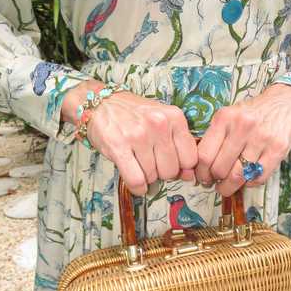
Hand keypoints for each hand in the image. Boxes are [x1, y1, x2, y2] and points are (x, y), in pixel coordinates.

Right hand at [61, 80, 197, 195]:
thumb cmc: (134, 114)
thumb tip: (189, 177)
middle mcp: (159, 124)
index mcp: (175, 117)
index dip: (181, 167)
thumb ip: (179, 145)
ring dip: (146, 177)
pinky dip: (137, 188)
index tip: (170, 163)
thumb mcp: (163, 120)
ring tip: (139, 164)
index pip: (190, 158)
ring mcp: (139, 135)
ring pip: (152, 177)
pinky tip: (136, 184)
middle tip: (151, 163)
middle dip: (162, 173)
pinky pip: (136, 180)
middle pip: (171, 171)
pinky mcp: (119, 146)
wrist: (100, 103)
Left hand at [195, 84, 290, 196]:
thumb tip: (201, 168)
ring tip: (227, 186)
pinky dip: (249, 183)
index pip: (205, 155)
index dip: (201, 172)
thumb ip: (214, 138)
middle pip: (220, 168)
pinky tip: (246, 179)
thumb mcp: (227, 117)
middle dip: (215, 181)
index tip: (203, 177)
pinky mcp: (278, 149)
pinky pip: (258, 178)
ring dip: (230, 187)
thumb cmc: (250, 114)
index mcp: (225, 118)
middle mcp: (242, 127)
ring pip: (238, 176)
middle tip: (215, 182)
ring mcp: (262, 139)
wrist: (284, 102)